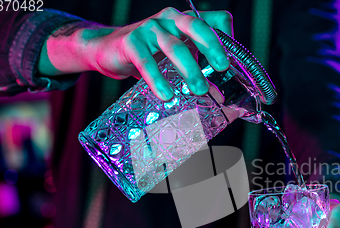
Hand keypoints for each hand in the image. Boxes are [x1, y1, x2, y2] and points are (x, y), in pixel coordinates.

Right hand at [39, 7, 232, 100]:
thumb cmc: (149, 53)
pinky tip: (167, 95)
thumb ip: (197, 64)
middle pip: (196, 27)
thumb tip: (220, 94)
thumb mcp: (176, 53)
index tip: (232, 64)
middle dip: (212, 47)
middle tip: (223, 68)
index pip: (212, 21)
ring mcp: (149, 29)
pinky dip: (158, 80)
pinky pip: (146, 62)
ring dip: (189, 69)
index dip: (225, 38)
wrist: (107, 50)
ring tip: (199, 90)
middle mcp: (169, 19)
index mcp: (184, 21)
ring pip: (174, 47)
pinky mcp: (131, 42)